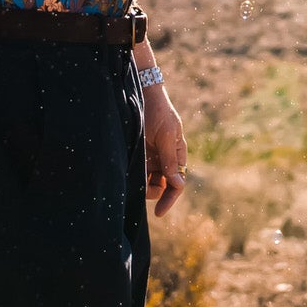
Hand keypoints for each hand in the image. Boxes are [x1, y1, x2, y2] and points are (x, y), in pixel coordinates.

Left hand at [143, 84, 188, 219]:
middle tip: (140, 190)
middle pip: (163, 186)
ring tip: (132, 182)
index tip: (159, 212)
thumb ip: (170, 160)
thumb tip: (178, 184)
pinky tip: (127, 177)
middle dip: (154, 193)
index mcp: (177, 155)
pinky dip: (135, 178)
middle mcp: (165, 159)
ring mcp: (152, 157)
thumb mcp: (166, 136)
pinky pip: (138, 172)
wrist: (142, 94)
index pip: (177, 183)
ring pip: (149, 181)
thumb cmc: (159, 112)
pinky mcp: (139, 154)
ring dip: (143, 186)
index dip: (170, 199)